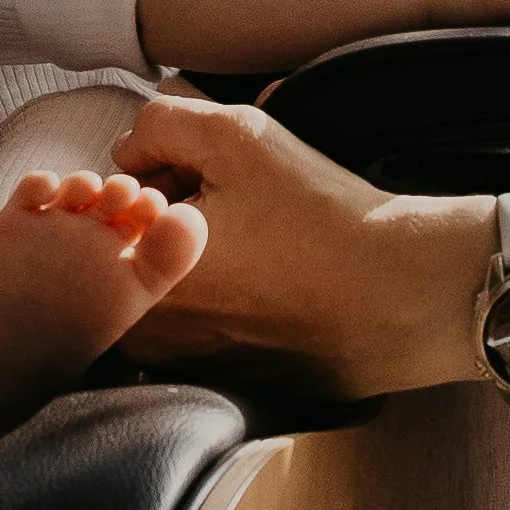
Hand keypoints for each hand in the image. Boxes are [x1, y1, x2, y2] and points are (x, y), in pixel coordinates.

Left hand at [103, 89, 486, 395]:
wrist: (400, 294)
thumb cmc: (319, 217)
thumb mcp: (238, 136)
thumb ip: (160, 124)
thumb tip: (127, 151)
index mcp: (138, 273)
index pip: (109, 207)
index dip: (156, 176)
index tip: (203, 176)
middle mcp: (147, 334)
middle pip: (128, 254)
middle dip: (164, 221)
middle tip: (232, 208)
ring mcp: (181, 368)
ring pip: (160, 293)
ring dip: (189, 263)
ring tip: (254, 247)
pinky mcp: (220, 385)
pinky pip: (193, 331)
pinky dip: (217, 304)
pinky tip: (267, 284)